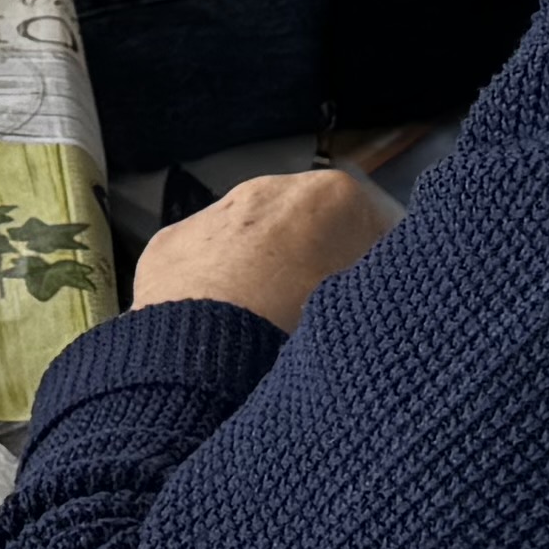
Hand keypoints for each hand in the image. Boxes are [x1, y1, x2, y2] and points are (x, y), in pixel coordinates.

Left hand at [134, 168, 399, 335]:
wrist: (206, 360)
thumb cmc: (304, 333)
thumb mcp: (368, 314)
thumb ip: (380, 292)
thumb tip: (381, 296)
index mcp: (335, 196)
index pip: (378, 230)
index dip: (380, 274)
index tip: (374, 311)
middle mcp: (271, 187)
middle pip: (308, 227)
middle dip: (315, 264)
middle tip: (317, 322)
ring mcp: (213, 211)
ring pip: (251, 240)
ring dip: (261, 272)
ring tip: (263, 330)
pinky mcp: (167, 243)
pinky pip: (203, 262)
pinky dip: (212, 286)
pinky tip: (215, 328)